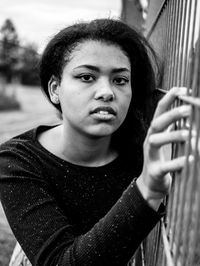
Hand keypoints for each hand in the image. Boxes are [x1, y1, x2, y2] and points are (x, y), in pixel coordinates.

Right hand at [136, 87, 192, 209]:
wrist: (151, 184)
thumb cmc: (163, 159)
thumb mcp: (167, 141)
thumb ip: (176, 129)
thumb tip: (190, 115)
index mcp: (154, 132)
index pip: (159, 111)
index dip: (169, 99)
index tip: (183, 89)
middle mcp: (149, 141)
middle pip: (156, 124)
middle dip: (172, 115)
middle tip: (189, 109)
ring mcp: (150, 156)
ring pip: (156, 142)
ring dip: (173, 136)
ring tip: (190, 134)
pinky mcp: (155, 171)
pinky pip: (165, 166)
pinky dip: (177, 162)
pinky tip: (191, 158)